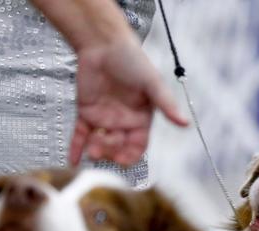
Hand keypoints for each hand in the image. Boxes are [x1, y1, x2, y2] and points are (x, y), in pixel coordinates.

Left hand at [70, 35, 187, 166]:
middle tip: (103, 146)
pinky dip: (76, 147)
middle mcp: (123, 121)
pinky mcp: (86, 111)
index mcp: (141, 118)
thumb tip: (186, 123)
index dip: (130, 155)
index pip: (137, 146)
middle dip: (111, 150)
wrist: (104, 43)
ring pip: (99, 143)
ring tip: (92, 148)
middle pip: (118, 147)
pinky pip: (80, 134)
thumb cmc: (132, 60)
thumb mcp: (152, 83)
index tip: (122, 159)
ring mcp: (104, 117)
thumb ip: (166, 105)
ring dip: (95, 150)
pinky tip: (72, 160)